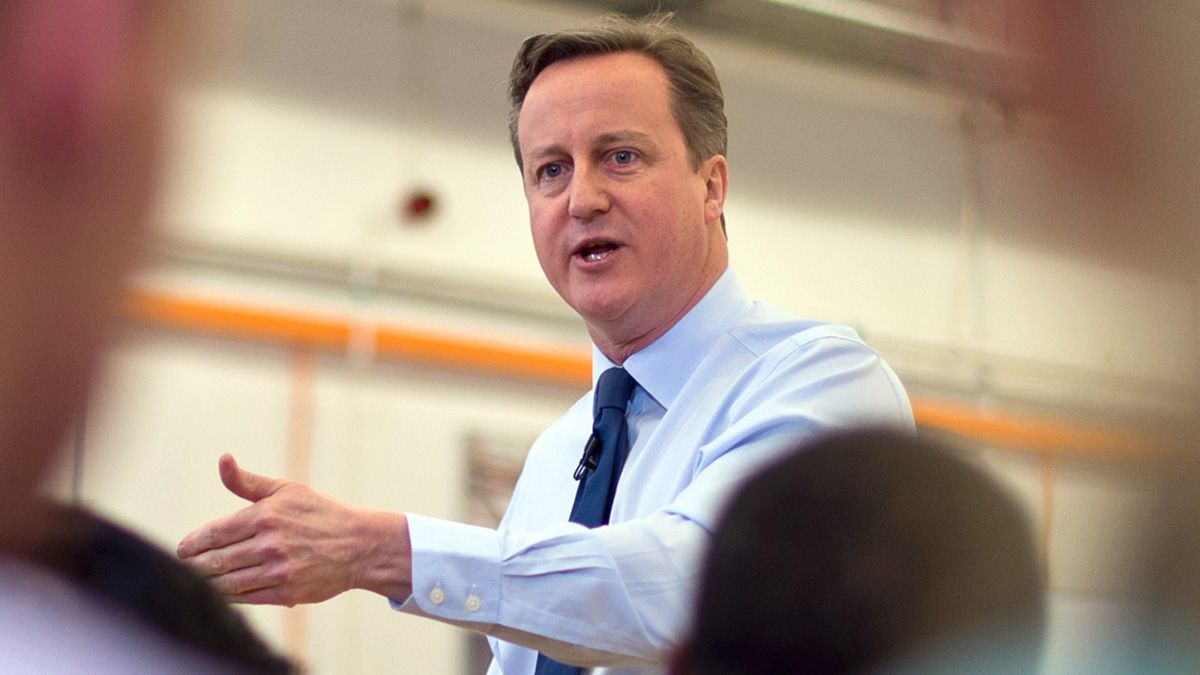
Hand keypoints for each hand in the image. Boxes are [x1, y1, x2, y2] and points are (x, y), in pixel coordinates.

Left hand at [177, 453, 412, 605]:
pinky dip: (229, 596)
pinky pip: (246, 597)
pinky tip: (221, 591)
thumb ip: (247, 481)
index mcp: (264, 516)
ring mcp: (278, 570)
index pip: (214, 533)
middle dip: (194, 566)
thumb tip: (223, 459)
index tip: (182, 550)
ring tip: (197, 581)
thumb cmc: (318, 514)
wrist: (358, 545)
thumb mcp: (286, 490)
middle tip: (185, 567)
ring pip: (227, 583)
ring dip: (207, 583)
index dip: (192, 544)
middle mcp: (269, 544)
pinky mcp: (286, 592)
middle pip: (215, 561)